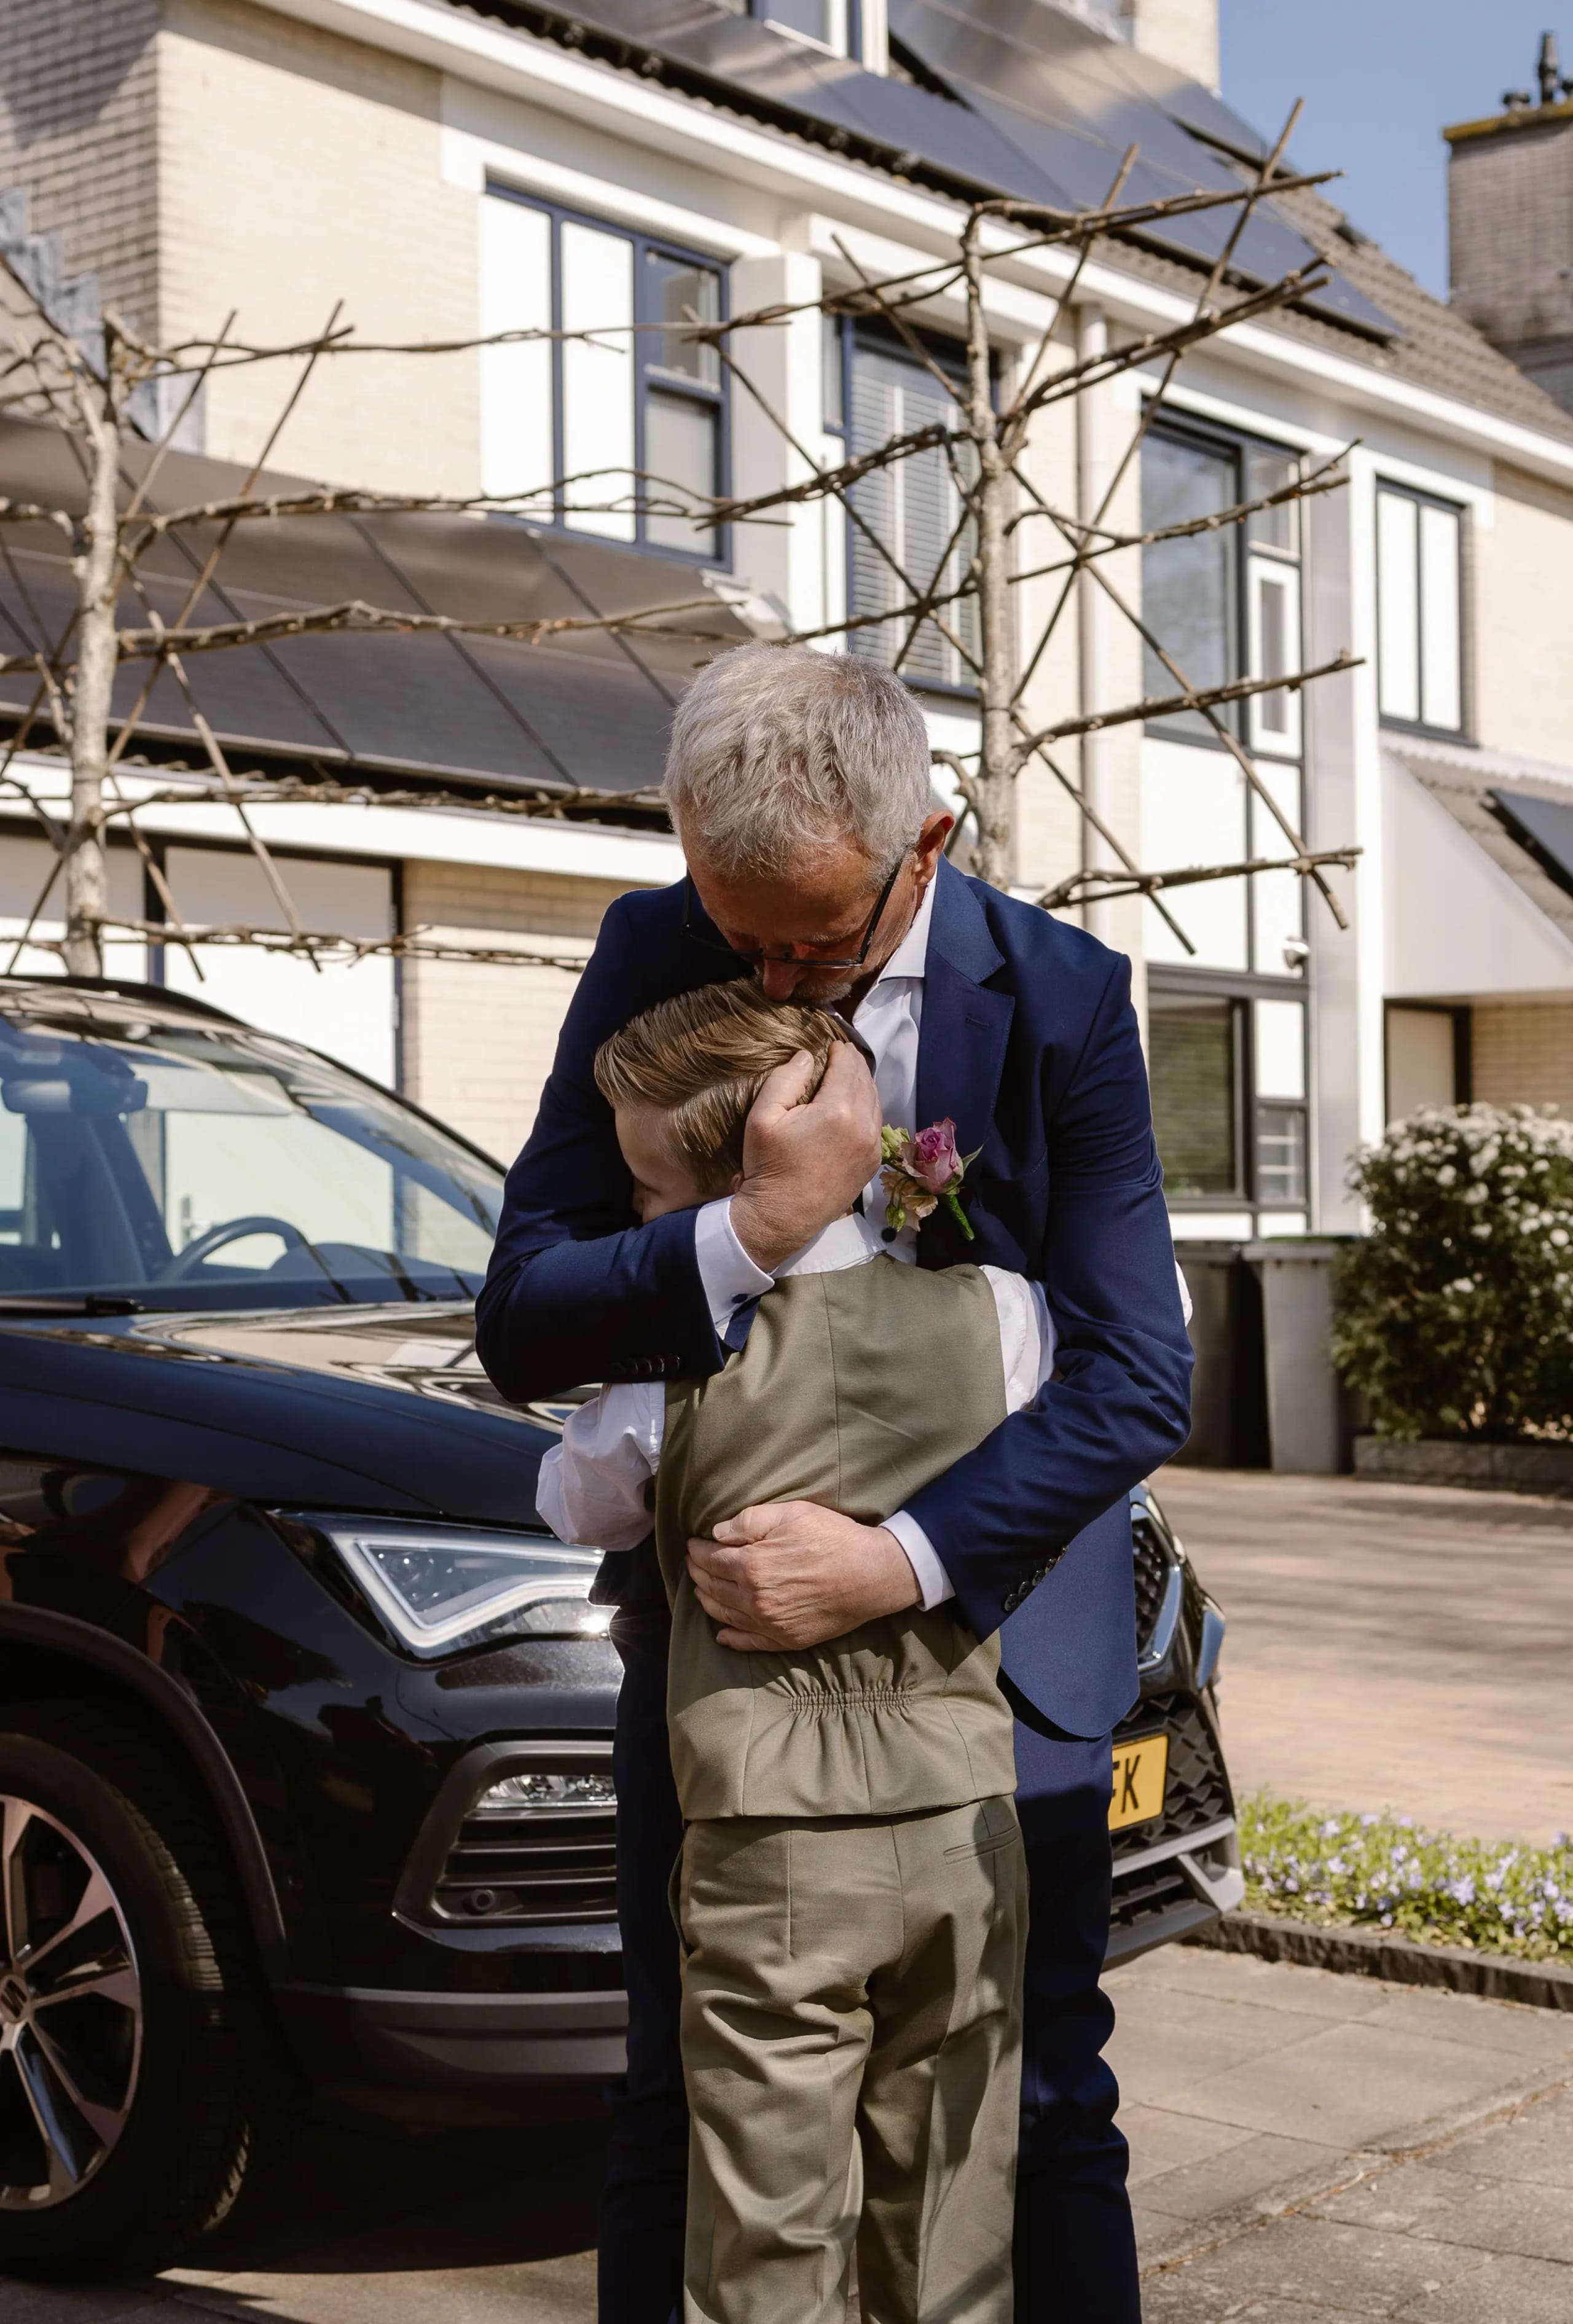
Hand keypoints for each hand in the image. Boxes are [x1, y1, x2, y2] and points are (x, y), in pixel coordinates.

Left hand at [687, 1501, 919, 1650]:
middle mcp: (754, 1599)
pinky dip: (730, 1637)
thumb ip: (748, 1521)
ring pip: (724, 1615)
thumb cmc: (833, 1538)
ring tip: (700, 1589)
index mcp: (752, 1565)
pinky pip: (748, 1641)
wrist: (871, 1574)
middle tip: (692, 1563)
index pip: (711, 1558)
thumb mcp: (791, 1514)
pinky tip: (722, 1633)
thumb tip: (717, 1534)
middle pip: (712, 1587)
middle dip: (698, 1573)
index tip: (692, 1544)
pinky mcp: (786, 1639)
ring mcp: (769, 1623)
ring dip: (707, 1601)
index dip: (697, 1550)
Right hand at [729, 1043, 881, 1272]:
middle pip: (865, 1081)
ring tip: (850, 1074)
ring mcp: (872, 1146)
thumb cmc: (768, 1167)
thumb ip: (785, 1079)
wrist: (781, 1217)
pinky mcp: (873, 1162)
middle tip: (843, 1054)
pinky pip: (876, 1123)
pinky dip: (868, 1106)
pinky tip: (855, 1104)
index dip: (840, 1051)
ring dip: (863, 1084)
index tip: (832, 1044)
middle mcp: (863, 1126)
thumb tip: (807, 1056)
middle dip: (854, 1064)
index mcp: (838, 1111)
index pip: (847, 1067)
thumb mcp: (763, 1117)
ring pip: (875, 1101)